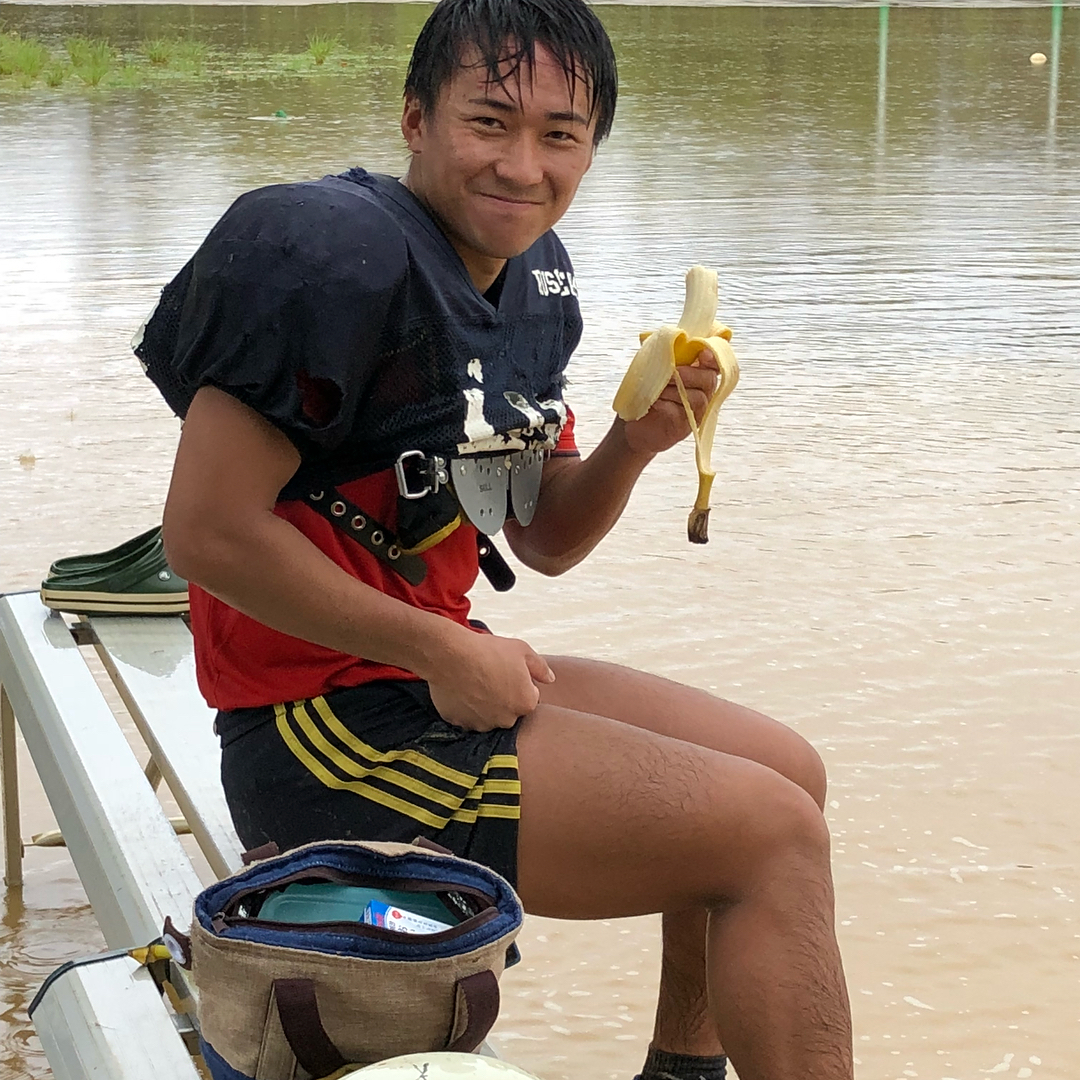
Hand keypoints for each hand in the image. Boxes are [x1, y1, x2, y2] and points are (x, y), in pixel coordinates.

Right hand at [427, 630, 554, 731]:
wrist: (450, 655)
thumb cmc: (488, 651)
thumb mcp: (522, 650)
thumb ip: (540, 667)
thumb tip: (550, 678)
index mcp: (525, 703)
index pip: (528, 698)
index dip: (519, 684)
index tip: (507, 672)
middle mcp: (506, 720)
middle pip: (508, 711)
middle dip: (502, 698)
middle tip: (489, 677)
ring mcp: (481, 724)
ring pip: (487, 716)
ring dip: (483, 705)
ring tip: (473, 682)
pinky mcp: (459, 723)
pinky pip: (466, 717)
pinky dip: (464, 707)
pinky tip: (460, 689)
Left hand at [621, 349, 717, 456]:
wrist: (631, 425)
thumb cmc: (644, 395)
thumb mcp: (652, 368)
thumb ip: (663, 353)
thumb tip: (668, 337)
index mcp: (696, 375)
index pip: (714, 364)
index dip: (712, 357)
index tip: (702, 353)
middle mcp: (701, 393)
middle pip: (709, 379)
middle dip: (689, 374)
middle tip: (671, 373)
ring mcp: (696, 411)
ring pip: (697, 397)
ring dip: (675, 390)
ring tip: (657, 391)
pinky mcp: (687, 426)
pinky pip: (684, 412)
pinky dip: (667, 404)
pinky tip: (655, 403)